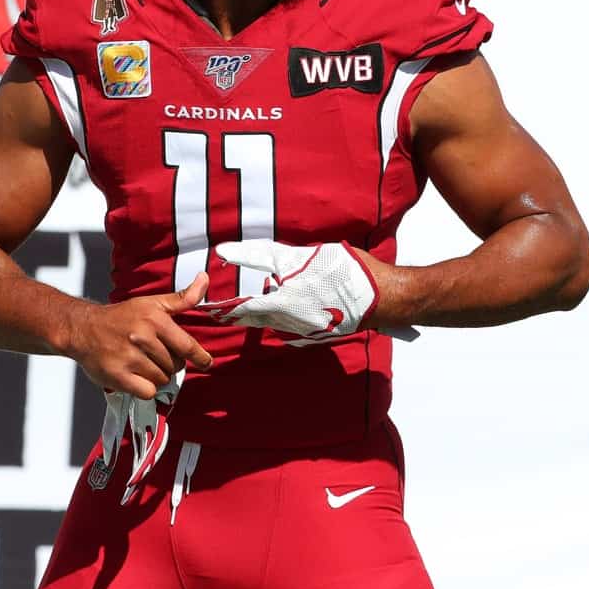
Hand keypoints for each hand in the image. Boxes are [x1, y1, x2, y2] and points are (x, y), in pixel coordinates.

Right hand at [67, 272, 211, 398]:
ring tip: (144, 364)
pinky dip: (146, 388)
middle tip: (156, 356)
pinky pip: (147, 392)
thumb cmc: (122, 316)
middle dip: (170, 363)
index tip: (207, 362)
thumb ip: (182, 298)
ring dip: (157, 376)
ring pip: (162, 379)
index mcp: (154, 319)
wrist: (84, 328)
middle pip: (174, 365)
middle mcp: (142, 337)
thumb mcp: (152, 303)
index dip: (200, 357)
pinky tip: (137, 377)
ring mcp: (129, 357)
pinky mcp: (117, 376)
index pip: (186, 345)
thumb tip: (204, 279)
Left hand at [199, 240, 378, 340]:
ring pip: (272, 321)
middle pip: (255, 316)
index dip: (224, 304)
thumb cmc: (347, 271)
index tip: (205, 306)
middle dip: (236, 312)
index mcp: (286, 300)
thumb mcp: (306, 256)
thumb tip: (241, 256)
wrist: (383, 297)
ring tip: (241, 309)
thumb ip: (271, 256)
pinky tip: (280, 311)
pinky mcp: (316, 333)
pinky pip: (290, 326)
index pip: (245, 302)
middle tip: (216, 311)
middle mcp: (292, 319)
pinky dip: (281, 318)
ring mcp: (305, 329)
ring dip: (258, 313)